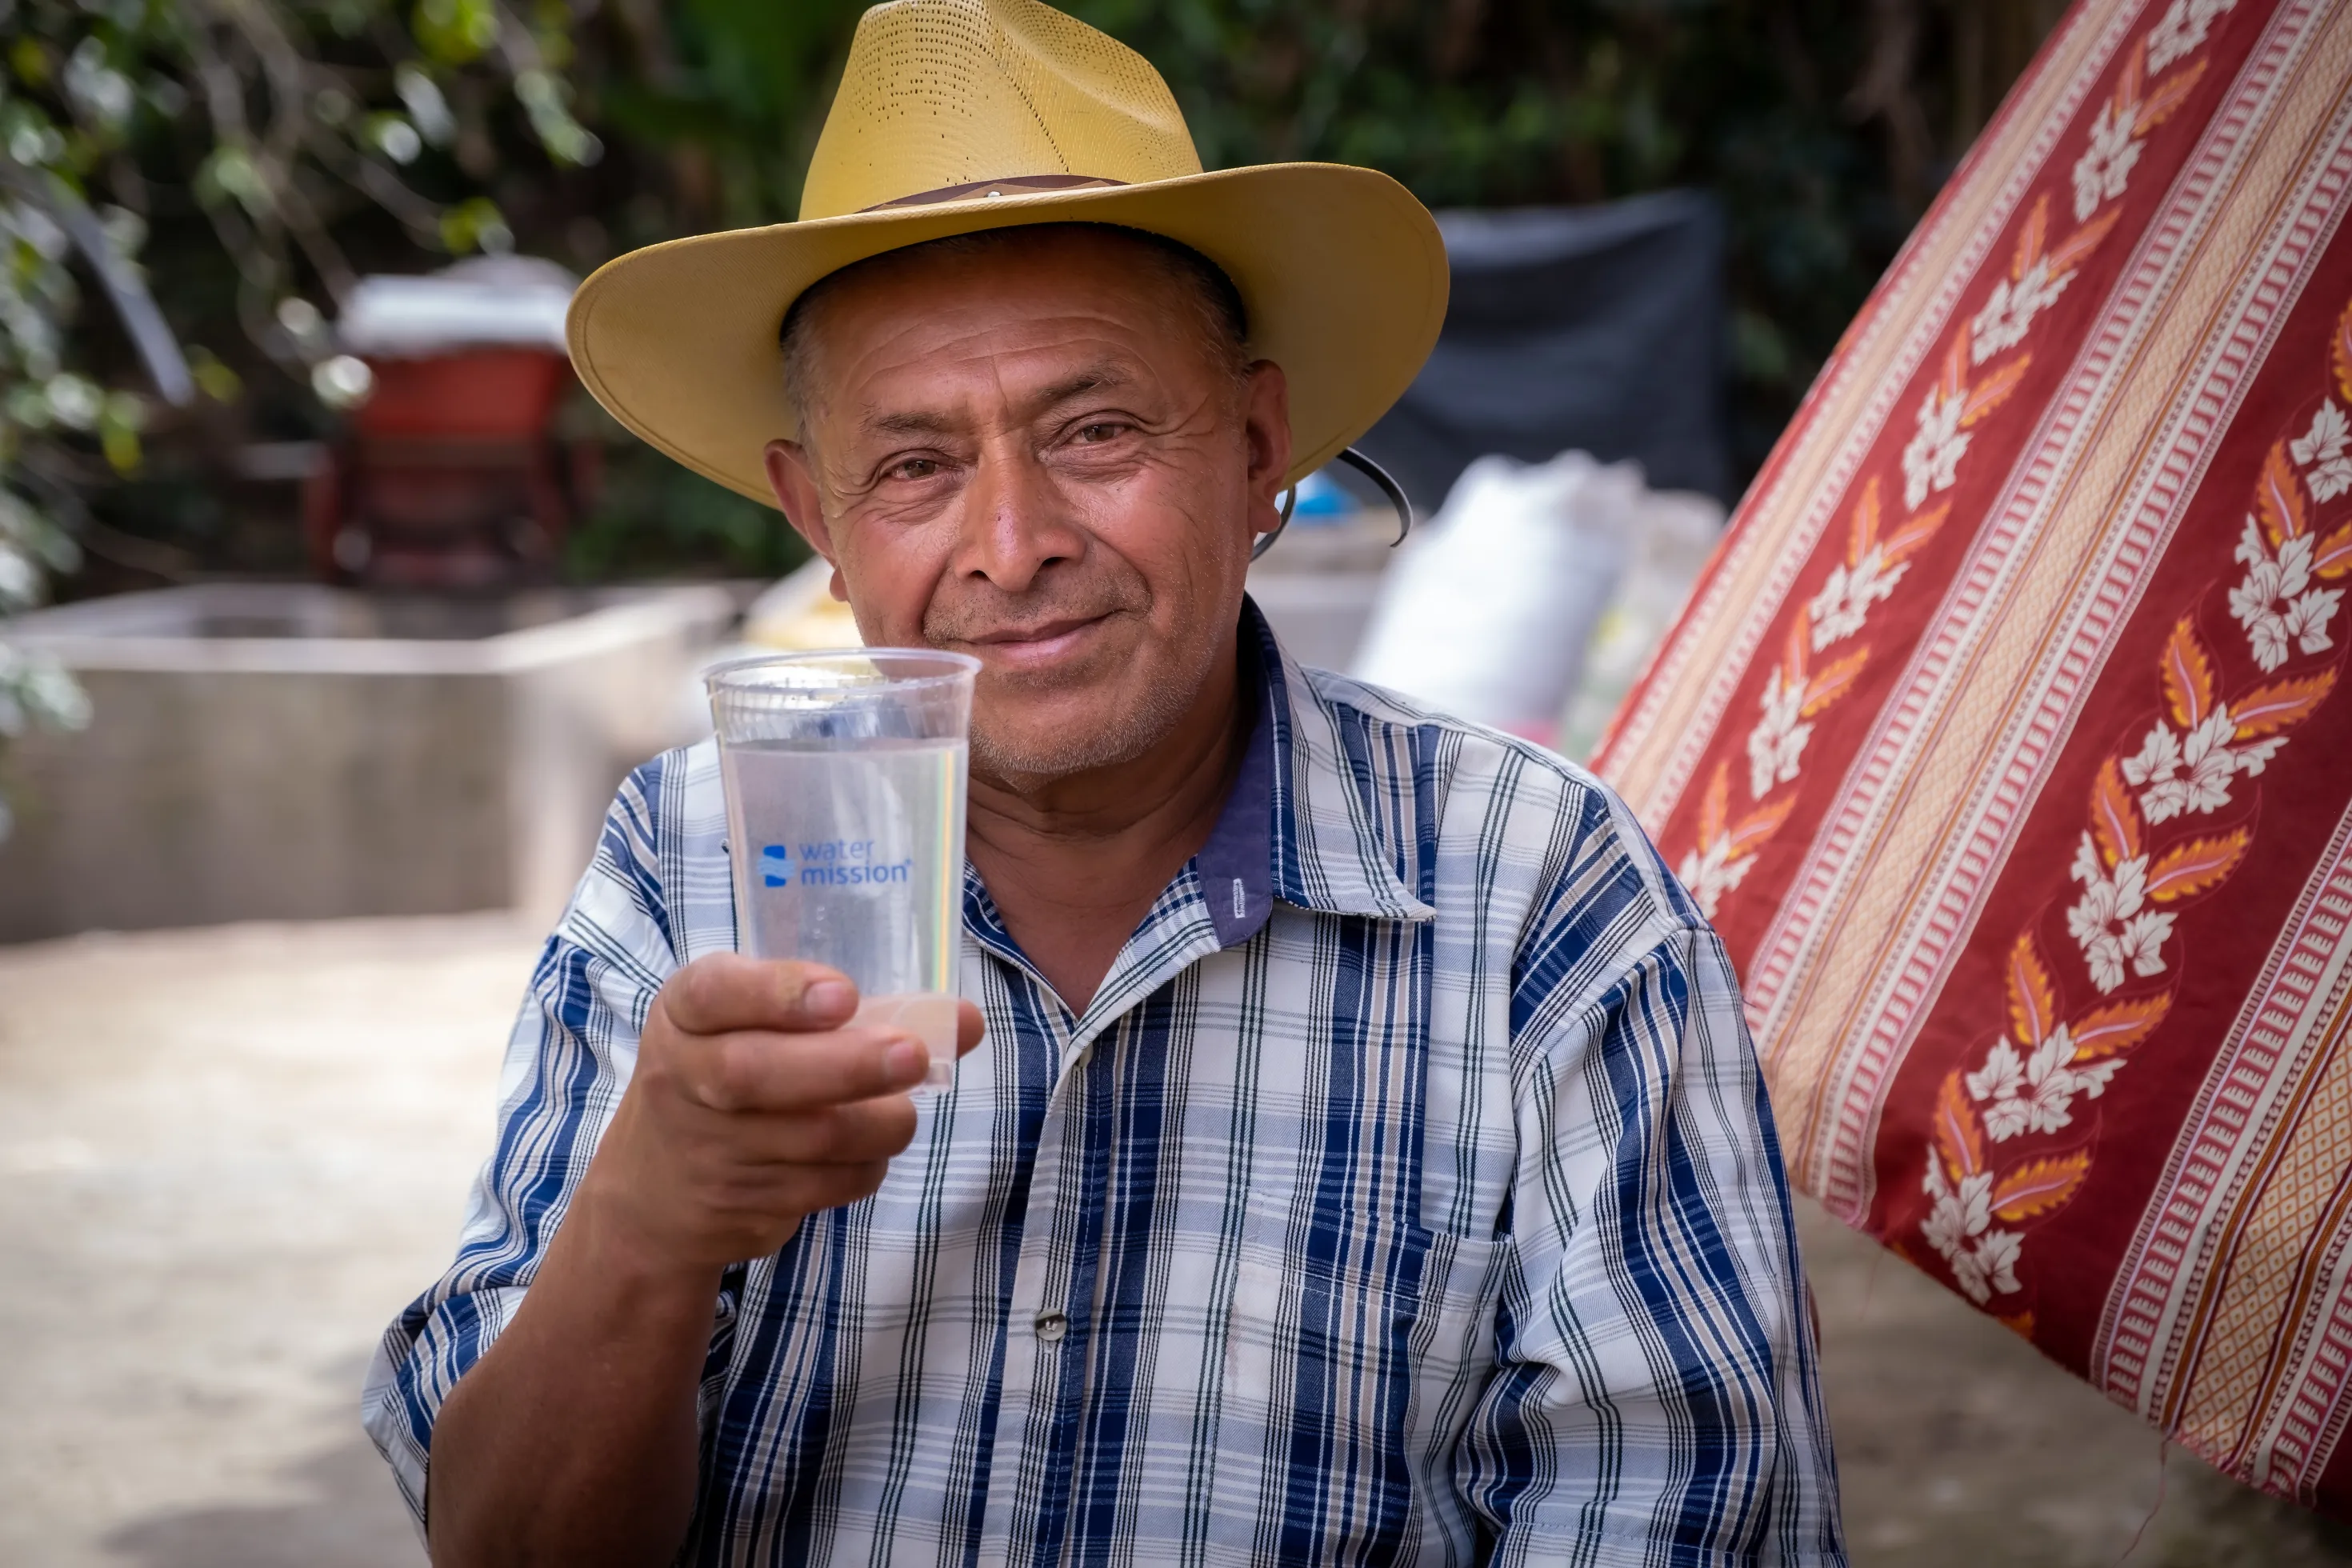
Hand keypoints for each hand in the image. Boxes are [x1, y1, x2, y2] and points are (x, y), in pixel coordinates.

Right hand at [574, 954, 984, 1274]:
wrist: (653, 1193)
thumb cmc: (725, 1077)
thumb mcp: (747, 1025)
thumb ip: (838, 1011)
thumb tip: (965, 1019)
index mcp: (684, 1015)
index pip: (715, 992)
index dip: (779, 991)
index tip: (844, 994)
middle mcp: (682, 1078)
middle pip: (758, 1073)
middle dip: (848, 1065)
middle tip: (913, 1056)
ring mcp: (708, 1149)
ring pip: (809, 1139)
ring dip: (877, 1123)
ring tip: (903, 1108)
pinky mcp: (738, 1205)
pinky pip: (824, 1185)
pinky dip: (866, 1165)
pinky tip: (872, 1148)